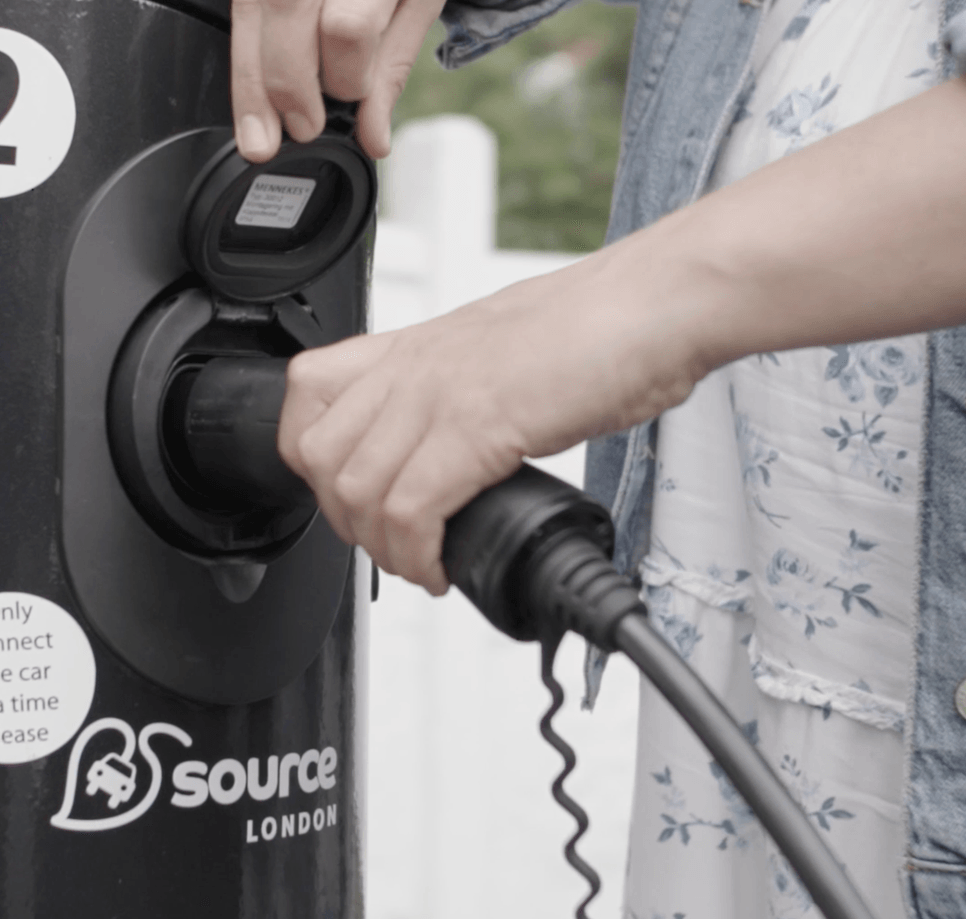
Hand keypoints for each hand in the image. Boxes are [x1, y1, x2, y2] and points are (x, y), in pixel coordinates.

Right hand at [230, 0, 447, 161]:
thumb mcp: (416, 2)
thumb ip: (392, 66)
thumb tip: (373, 136)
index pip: (347, 27)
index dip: (347, 73)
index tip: (350, 92)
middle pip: (286, 13)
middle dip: (291, 85)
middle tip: (305, 125)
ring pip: (249, 15)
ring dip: (252, 85)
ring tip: (259, 138)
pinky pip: (239, 18)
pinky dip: (244, 60)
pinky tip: (251, 93)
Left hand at [277, 254, 709, 593]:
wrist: (658, 304)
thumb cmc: (600, 329)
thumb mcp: (499, 354)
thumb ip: (460, 392)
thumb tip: (454, 445)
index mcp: (414, 346)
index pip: (308, 396)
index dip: (314, 461)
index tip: (351, 498)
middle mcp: (414, 365)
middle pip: (320, 455)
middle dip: (345, 519)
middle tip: (389, 544)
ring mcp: (441, 393)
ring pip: (357, 490)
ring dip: (383, 548)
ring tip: (420, 564)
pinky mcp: (479, 425)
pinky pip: (412, 509)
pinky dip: (419, 555)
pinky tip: (442, 568)